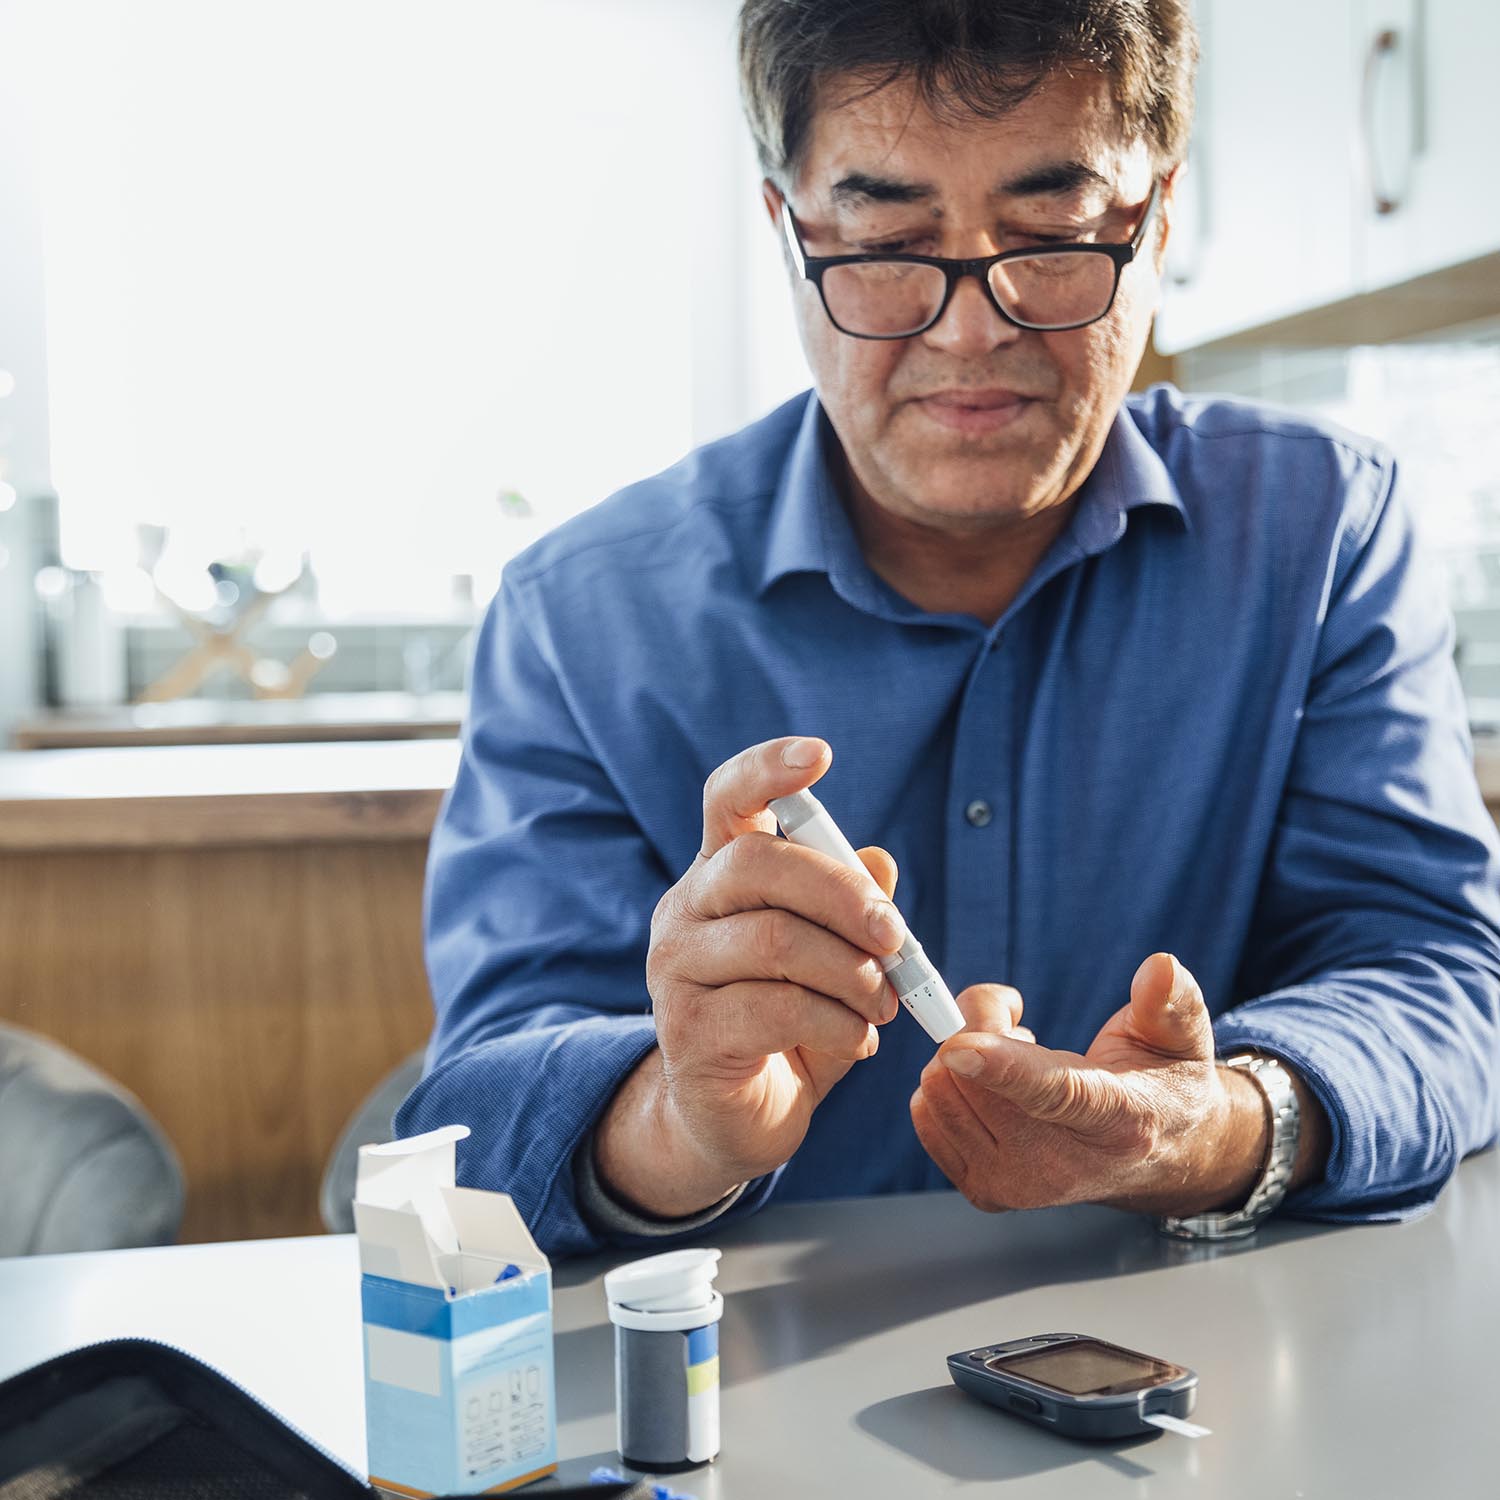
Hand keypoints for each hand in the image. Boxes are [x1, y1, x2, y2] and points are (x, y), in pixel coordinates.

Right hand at [595, 736, 904, 1216]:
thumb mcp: (831, 960)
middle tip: (895, 937)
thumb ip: (851, 911)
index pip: (726, 799)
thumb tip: (879, 861)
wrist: (731, 1119)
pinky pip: (775, 1009)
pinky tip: (860, 1041)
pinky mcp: (687, 1033)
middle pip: (756, 864)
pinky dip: (838, 1023)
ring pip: (774, 941)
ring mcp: (676, 971)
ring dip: (852, 973)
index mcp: (718, 875)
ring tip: (885, 1004)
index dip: (768, 769)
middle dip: (842, 895)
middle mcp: (685, 910)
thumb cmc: (786, 1023)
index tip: (821, 754)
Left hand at [910, 953, 1279, 1216]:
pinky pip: (926, 1114)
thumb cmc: (1163, 1085)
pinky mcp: (984, 1191)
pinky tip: (992, 1087)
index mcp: (1119, 1121)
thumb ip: (1170, 1001)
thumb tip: (1160, 966)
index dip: (1002, 1067)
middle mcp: (1064, 1166)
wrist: (1156, 1157)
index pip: (1054, 1094)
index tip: (958, 1045)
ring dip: (963, 1055)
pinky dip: (948, 1084)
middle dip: (981, 1025)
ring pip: (941, 1091)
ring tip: (1014, 1060)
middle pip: (974, 1080)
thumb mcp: (1181, 1037)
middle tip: (1022, 1028)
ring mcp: (1019, 1186)